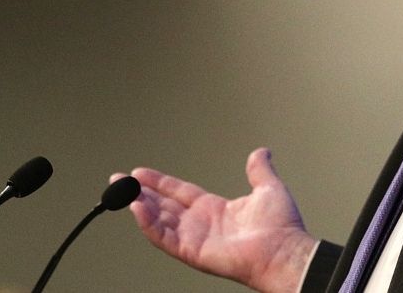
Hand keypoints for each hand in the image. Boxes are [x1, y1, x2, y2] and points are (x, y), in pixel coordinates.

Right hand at [115, 148, 317, 292]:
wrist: (284, 249)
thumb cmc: (282, 226)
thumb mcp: (268, 188)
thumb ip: (259, 170)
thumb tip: (261, 152)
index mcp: (215, 209)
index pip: (180, 192)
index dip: (160, 182)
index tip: (139, 172)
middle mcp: (201, 224)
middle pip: (163, 206)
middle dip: (139, 193)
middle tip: (118, 180)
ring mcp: (195, 239)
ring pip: (158, 220)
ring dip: (140, 206)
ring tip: (123, 191)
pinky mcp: (192, 251)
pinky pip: (164, 237)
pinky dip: (149, 224)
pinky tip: (137, 208)